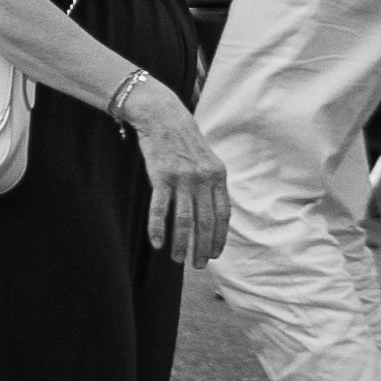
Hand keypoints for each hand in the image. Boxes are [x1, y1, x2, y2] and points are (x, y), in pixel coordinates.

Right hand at [124, 84, 231, 262]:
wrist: (163, 116)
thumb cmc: (184, 140)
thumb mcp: (207, 160)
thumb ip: (212, 184)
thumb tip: (216, 213)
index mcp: (217, 176)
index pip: (222, 215)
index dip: (219, 237)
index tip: (214, 254)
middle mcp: (203, 179)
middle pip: (205, 222)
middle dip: (202, 247)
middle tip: (198, 265)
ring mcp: (182, 178)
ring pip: (184, 220)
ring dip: (182, 243)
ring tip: (178, 259)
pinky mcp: (160, 176)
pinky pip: (160, 209)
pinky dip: (158, 228)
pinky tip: (157, 243)